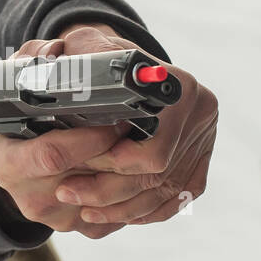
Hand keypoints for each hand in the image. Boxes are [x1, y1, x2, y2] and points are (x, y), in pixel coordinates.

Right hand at [0, 36, 129, 238]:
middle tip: (141, 127)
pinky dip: (134, 192)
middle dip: (119, 153)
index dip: (90, 137)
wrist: (23, 163)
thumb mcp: (17, 86)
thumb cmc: (24, 118)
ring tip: (144, 145)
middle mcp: (31, 199)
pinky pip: (117, 215)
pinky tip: (140, 168)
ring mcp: (58, 219)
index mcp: (11, 166)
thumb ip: (31, 60)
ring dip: (132, 174)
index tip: (115, 117)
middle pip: (87, 180)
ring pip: (109, 201)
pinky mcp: (82, 228)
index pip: (53, 154)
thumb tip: (52, 53)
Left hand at [52, 26, 218, 225]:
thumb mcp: (84, 46)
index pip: (150, 146)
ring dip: (120, 208)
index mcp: (178, 86)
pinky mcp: (201, 162)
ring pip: (163, 192)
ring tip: (82, 209)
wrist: (129, 68)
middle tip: (68, 193)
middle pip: (156, 173)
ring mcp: (204, 141)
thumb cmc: (102, 56)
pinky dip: (144, 211)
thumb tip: (56, 64)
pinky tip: (114, 214)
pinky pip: (175, 199)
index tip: (76, 166)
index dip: (111, 162)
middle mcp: (200, 114)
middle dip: (108, 189)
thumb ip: (73, 55)